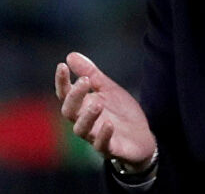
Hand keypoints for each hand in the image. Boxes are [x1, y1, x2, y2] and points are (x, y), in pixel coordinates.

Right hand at [55, 52, 155, 166]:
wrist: (142, 136)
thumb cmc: (120, 112)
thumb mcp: (108, 88)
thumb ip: (91, 74)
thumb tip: (70, 55)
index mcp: (82, 106)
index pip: (65, 94)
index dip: (62, 82)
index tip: (62, 66)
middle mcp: (85, 122)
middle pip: (69, 112)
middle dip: (74, 97)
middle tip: (84, 82)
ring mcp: (95, 137)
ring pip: (81, 130)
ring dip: (87, 116)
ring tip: (96, 103)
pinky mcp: (110, 149)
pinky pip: (102, 145)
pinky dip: (103, 135)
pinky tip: (108, 124)